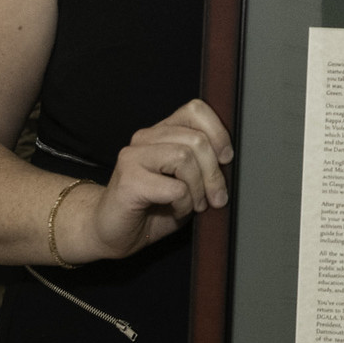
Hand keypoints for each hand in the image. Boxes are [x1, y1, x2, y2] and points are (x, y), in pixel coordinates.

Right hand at [66, 99, 232, 262]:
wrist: (113, 232)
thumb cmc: (153, 207)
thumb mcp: (187, 182)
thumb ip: (204, 165)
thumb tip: (230, 161)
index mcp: (161, 133)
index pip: (195, 110)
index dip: (218, 133)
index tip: (226, 158)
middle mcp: (145, 138)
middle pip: (196, 140)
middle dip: (214, 174)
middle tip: (215, 198)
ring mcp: (133, 157)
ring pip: (185, 158)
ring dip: (198, 189)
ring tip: (193, 204)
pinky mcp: (129, 180)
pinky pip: (175, 187)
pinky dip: (184, 203)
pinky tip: (175, 210)